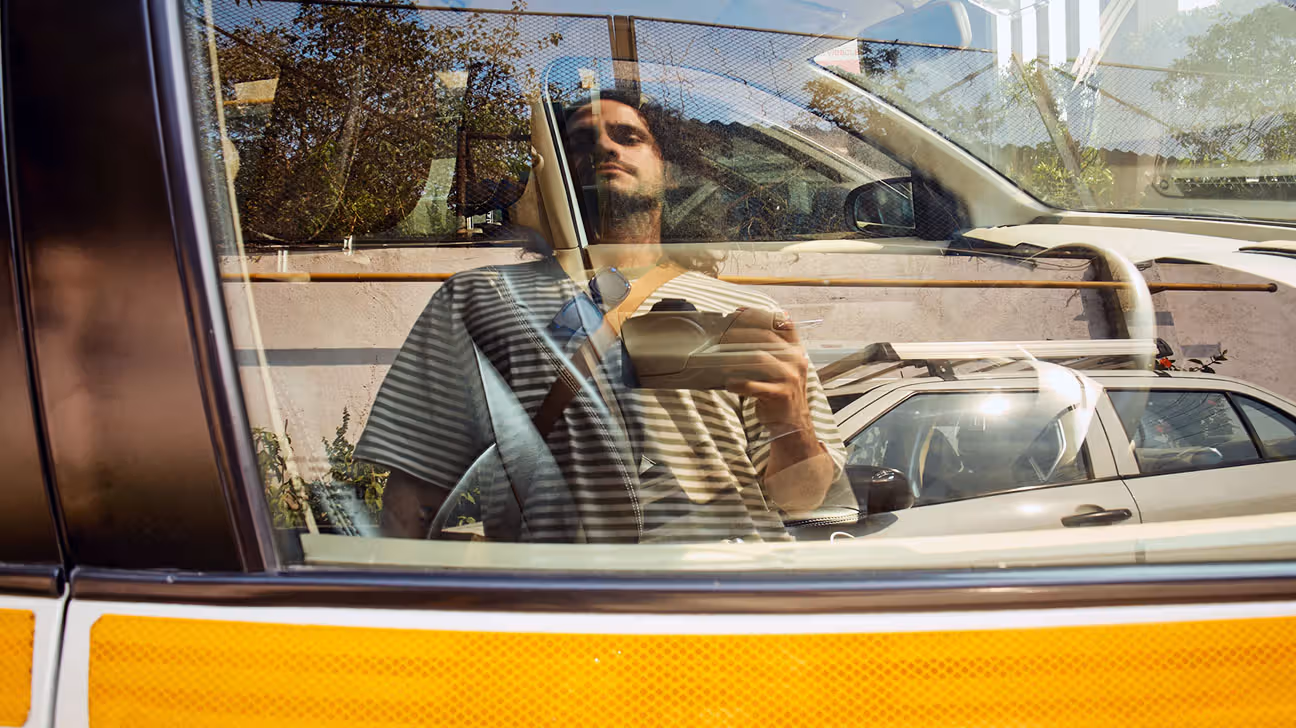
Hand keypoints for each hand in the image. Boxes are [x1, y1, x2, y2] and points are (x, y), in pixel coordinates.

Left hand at [722, 307, 813, 433]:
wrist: (794, 423)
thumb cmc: (782, 393)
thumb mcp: (784, 368)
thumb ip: (772, 352)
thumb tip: (740, 334)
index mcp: (796, 352)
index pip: (783, 324)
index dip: (761, 314)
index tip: (739, 311)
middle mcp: (795, 361)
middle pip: (767, 337)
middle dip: (741, 332)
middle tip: (722, 333)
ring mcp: (789, 377)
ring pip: (759, 358)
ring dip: (736, 356)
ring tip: (720, 357)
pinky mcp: (780, 394)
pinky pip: (754, 385)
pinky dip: (739, 384)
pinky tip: (729, 384)